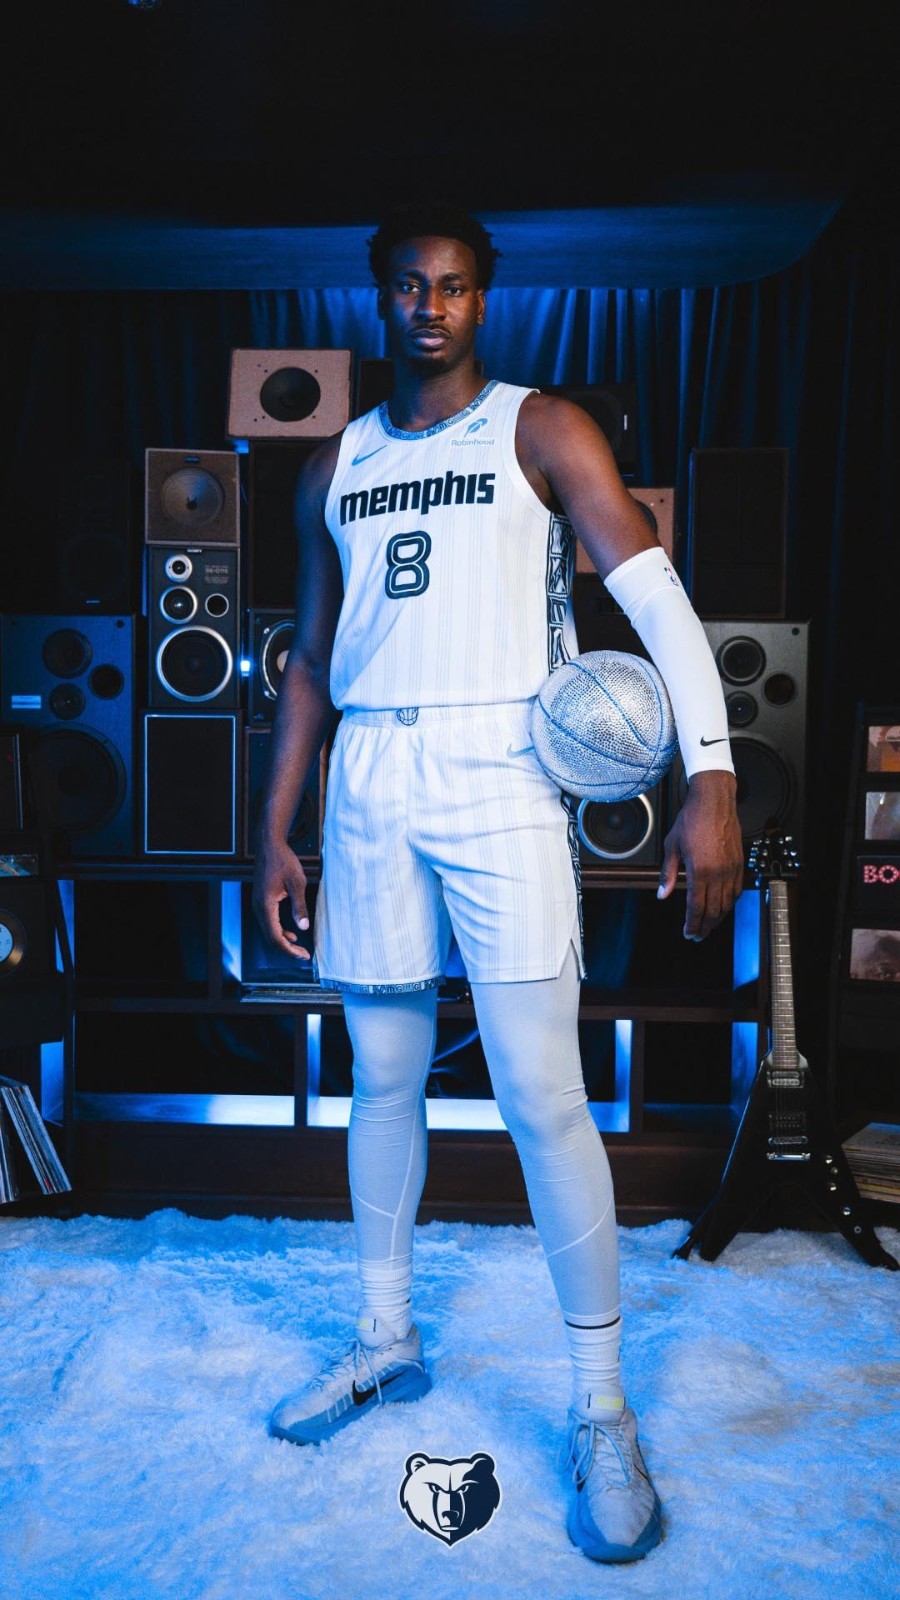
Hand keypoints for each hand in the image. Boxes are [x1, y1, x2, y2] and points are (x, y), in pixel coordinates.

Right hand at [251, 836, 311, 959]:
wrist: (269, 846)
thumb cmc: (283, 861)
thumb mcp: (297, 883)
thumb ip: (299, 906)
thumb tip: (303, 927)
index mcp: (265, 905)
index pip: (275, 936)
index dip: (289, 950)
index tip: (303, 955)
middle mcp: (258, 908)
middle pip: (270, 938)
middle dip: (287, 950)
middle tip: (304, 956)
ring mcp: (258, 905)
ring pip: (268, 932)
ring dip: (283, 942)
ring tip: (300, 949)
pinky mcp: (261, 902)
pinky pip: (268, 923)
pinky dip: (279, 932)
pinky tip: (291, 935)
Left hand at [657, 770, 743, 939]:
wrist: (714, 801)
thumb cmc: (692, 819)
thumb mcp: (672, 846)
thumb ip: (668, 873)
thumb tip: (662, 894)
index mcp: (700, 870)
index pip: (696, 907)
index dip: (692, 924)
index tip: (688, 933)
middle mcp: (718, 872)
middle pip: (713, 910)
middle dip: (704, 926)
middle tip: (697, 935)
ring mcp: (731, 868)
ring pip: (727, 903)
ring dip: (717, 918)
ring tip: (709, 925)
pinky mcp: (739, 862)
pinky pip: (737, 890)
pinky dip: (730, 903)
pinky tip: (723, 907)